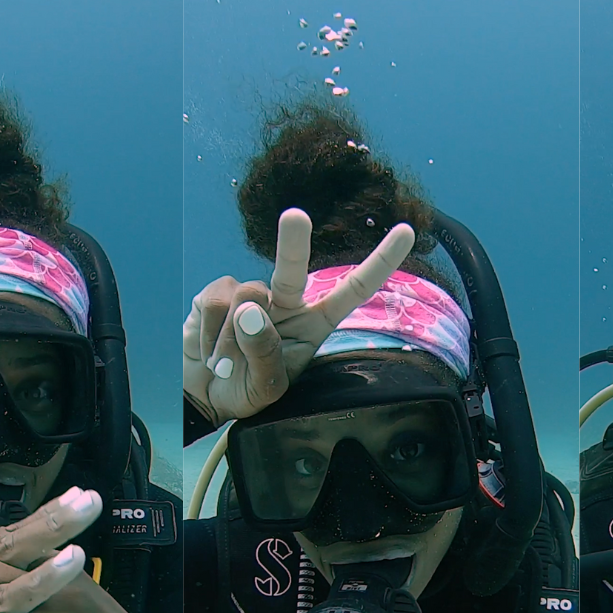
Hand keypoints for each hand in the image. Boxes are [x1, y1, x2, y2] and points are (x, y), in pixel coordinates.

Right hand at [182, 209, 415, 424]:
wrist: (204, 395)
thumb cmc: (247, 391)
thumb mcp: (267, 387)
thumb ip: (264, 352)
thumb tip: (249, 309)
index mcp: (316, 323)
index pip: (354, 289)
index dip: (381, 261)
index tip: (408, 231)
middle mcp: (287, 301)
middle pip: (293, 268)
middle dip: (294, 243)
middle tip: (296, 217)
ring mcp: (250, 294)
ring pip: (245, 298)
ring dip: (230, 340)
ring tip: (226, 364)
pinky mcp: (218, 293)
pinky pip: (213, 304)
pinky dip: (208, 335)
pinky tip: (209, 351)